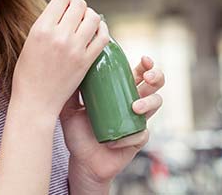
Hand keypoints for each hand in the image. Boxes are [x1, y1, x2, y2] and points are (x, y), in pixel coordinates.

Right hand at [12, 0, 109, 118]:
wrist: (35, 101)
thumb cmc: (27, 73)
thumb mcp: (30, 41)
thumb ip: (45, 23)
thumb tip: (59, 5)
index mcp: (41, 29)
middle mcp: (60, 36)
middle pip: (79, 4)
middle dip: (77, 0)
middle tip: (75, 4)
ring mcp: (75, 49)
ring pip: (93, 17)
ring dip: (90, 13)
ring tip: (84, 18)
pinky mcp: (87, 61)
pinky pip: (103, 37)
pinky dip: (102, 29)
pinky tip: (97, 30)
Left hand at [61, 55, 164, 185]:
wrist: (82, 162)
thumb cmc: (78, 133)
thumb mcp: (69, 110)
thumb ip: (68, 92)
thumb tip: (65, 69)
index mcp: (120, 90)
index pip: (138, 72)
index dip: (146, 64)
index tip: (144, 60)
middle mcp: (133, 102)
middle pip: (154, 83)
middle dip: (156, 76)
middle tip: (147, 77)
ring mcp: (138, 121)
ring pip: (156, 103)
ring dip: (149, 102)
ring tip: (135, 107)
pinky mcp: (138, 139)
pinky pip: (142, 134)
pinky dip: (131, 135)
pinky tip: (116, 140)